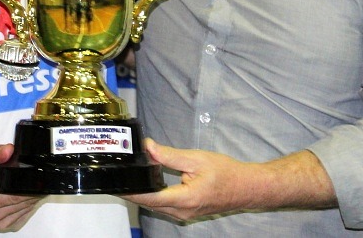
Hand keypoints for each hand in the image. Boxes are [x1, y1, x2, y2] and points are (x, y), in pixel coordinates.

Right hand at [0, 144, 40, 230]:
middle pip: (22, 204)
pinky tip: (22, 196)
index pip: (15, 197)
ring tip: (26, 186)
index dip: (29, 188)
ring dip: (30, 199)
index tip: (38, 179)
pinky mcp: (3, 225)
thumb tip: (8, 150)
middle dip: (31, 192)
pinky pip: (22, 216)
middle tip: (34, 179)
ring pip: (24, 211)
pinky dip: (25, 207)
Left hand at [123, 139, 252, 221]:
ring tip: (130, 179)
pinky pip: (165, 206)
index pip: (149, 198)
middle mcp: (182, 211)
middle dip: (133, 192)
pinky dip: (155, 196)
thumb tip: (149, 148)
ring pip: (157, 206)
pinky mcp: (187, 213)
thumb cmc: (227, 173)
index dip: (131, 192)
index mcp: (185, 199)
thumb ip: (170, 155)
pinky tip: (149, 184)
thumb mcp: (197, 159)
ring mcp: (185, 215)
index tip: (116, 185)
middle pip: (150, 203)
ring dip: (143, 194)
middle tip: (118, 177)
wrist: (247, 187)